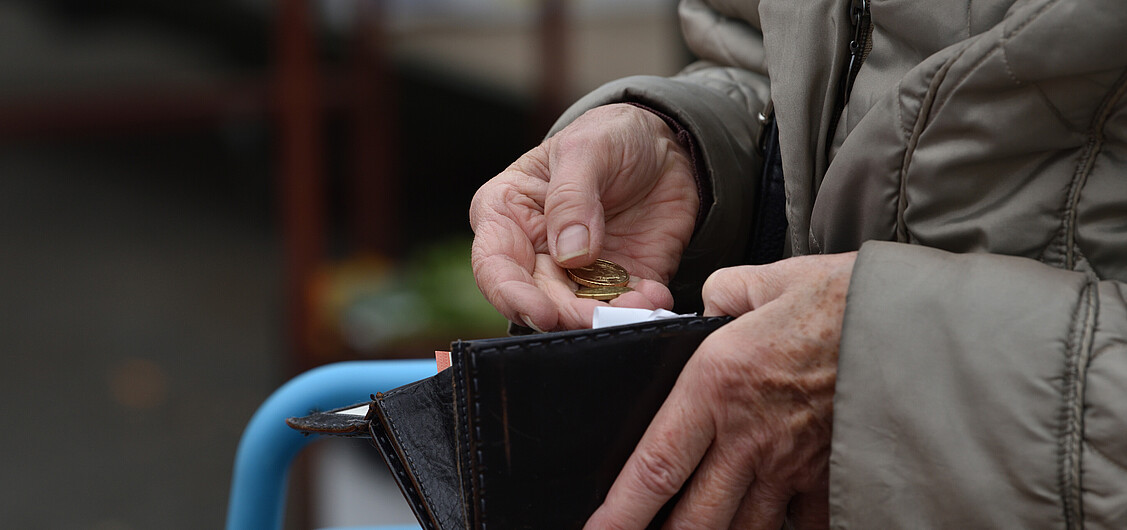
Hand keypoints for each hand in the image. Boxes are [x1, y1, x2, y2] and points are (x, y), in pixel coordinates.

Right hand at [469, 104, 698, 330]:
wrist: (663, 146)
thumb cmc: (609, 136)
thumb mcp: (586, 149)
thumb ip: (571, 196)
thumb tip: (570, 254)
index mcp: (508, 213)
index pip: (494, 265)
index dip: (512, 295)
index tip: (543, 313)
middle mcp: (536, 250)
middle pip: (539, 298)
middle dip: (568, 314)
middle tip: (599, 317)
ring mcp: (577, 271)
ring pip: (579, 311)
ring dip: (606, 317)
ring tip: (639, 305)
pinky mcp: (618, 282)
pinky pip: (624, 307)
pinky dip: (639, 309)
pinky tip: (655, 296)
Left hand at [585, 252, 856, 529]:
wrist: (921, 321)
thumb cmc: (842, 297)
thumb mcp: (765, 281)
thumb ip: (722, 295)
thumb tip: (708, 304)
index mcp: (716, 387)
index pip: (654, 467)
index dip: (620, 513)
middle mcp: (749, 438)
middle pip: (693, 520)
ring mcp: (794, 466)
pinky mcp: (834, 476)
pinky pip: (804, 525)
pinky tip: (772, 527)